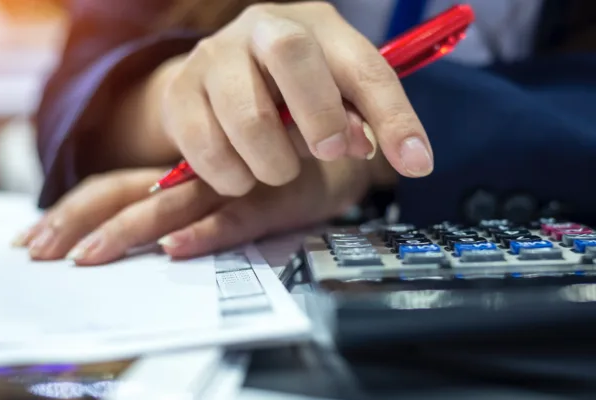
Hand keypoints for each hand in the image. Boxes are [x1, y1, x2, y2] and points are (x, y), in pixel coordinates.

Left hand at [14, 156, 383, 263]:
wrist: (344, 147)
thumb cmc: (278, 170)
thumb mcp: (225, 187)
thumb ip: (187, 206)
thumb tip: (143, 244)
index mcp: (178, 171)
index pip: (112, 186)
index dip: (72, 210)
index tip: (33, 240)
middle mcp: (197, 174)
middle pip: (124, 192)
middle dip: (78, 222)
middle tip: (39, 254)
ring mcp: (233, 186)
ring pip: (171, 205)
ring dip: (129, 231)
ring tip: (89, 258)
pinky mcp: (273, 200)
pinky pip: (236, 218)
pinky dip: (205, 233)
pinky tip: (176, 249)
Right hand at [116, 1, 432, 194]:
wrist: (216, 84)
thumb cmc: (289, 94)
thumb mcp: (335, 100)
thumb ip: (361, 123)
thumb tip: (378, 150)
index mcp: (317, 26)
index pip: (365, 66)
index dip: (395, 117)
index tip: (416, 163)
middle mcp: (263, 27)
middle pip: (291, 54)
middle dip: (318, 115)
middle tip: (325, 153)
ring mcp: (214, 55)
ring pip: (246, 115)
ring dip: (272, 163)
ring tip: (277, 168)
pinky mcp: (178, 92)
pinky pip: (206, 148)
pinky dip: (232, 176)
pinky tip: (241, 173)